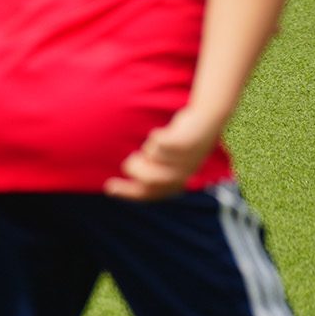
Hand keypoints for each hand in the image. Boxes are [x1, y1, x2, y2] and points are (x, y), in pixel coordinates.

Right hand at [104, 108, 224, 200]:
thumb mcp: (167, 161)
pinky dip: (157, 137)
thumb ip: (151, 172)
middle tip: (136, 156)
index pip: (149, 194)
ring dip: (150, 148)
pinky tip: (163, 133)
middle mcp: (183, 176)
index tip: (109, 186)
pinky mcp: (185, 145)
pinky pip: (159, 143)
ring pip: (152, 157)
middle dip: (136, 167)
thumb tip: (123, 177)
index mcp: (177, 183)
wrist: (205, 121)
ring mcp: (185, 161)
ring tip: (156, 142)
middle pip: (148, 180)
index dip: (128, 192)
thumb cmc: (181, 141)